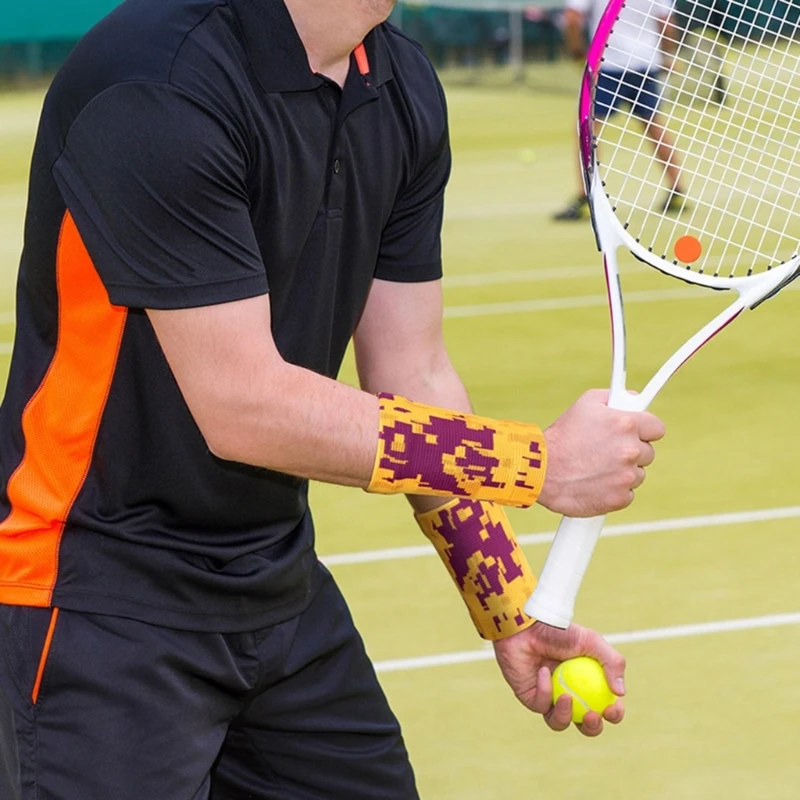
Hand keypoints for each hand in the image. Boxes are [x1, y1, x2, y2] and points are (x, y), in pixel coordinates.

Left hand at [493, 621, 624, 736]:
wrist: (527, 626)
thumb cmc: (559, 631)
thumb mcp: (591, 641)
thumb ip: (612, 662)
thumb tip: (620, 693)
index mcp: (589, 684)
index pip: (607, 707)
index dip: (614, 713)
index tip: (612, 708)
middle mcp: (571, 695)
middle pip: (586, 725)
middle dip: (592, 727)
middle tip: (592, 715)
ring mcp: (550, 699)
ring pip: (560, 723)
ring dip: (566, 716)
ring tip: (567, 696)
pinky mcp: (531, 698)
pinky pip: (540, 705)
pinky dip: (544, 690)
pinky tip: (543, 671)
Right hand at [538, 389, 664, 516]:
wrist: (541, 470)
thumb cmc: (561, 436)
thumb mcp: (585, 404)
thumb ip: (613, 397)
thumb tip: (633, 399)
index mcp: (626, 425)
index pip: (658, 428)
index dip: (646, 430)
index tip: (638, 433)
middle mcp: (630, 451)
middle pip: (648, 452)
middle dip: (631, 451)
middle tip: (608, 450)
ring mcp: (626, 477)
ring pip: (638, 474)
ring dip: (623, 471)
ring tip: (596, 467)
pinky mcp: (619, 498)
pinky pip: (627, 494)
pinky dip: (614, 490)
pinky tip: (595, 482)